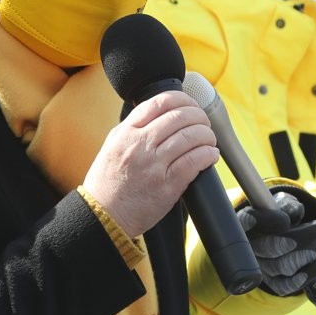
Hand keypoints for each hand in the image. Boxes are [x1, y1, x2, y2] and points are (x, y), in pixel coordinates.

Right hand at [84, 90, 217, 236]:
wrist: (105, 215)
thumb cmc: (108, 183)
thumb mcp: (112, 146)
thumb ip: (133, 129)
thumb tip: (162, 114)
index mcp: (126, 133)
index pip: (159, 103)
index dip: (182, 99)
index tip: (191, 104)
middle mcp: (140, 145)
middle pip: (180, 117)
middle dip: (198, 116)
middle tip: (203, 122)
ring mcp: (154, 165)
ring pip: (191, 137)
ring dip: (206, 135)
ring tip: (209, 139)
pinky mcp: (167, 185)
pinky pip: (195, 162)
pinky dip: (208, 154)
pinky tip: (210, 155)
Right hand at [238, 191, 315, 296]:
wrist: (285, 229)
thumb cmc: (281, 212)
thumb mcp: (284, 203)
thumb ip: (288, 206)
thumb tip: (295, 213)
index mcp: (244, 224)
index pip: (245, 222)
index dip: (263, 222)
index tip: (285, 220)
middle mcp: (247, 248)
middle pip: (268, 248)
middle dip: (301, 237)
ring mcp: (260, 268)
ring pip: (283, 266)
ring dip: (310, 253)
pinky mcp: (272, 282)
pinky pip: (288, 285)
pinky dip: (309, 275)